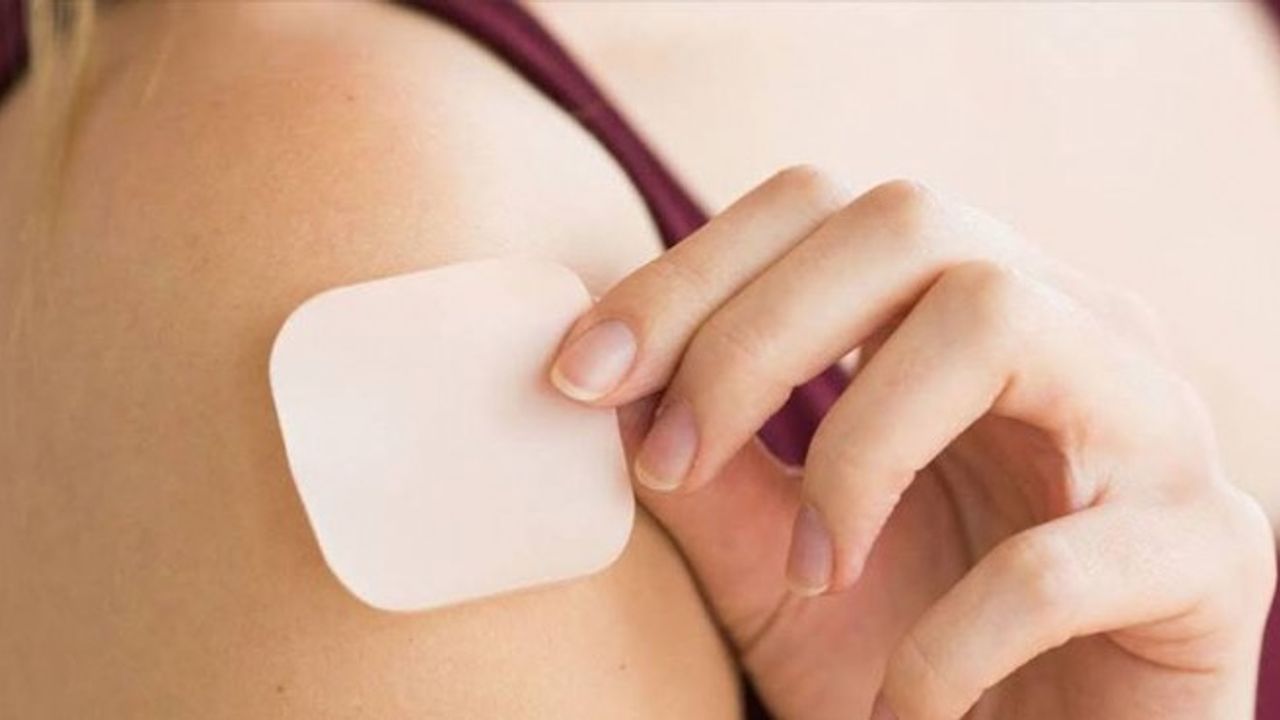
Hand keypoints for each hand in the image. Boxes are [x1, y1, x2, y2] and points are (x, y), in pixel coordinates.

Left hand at [548, 168, 1275, 719]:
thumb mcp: (776, 554)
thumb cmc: (911, 647)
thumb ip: (704, 467)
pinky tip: (905, 700)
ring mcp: (1152, 425)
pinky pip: (1065, 555)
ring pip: (999, 321)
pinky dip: (950, 634)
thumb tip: (601, 387)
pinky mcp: (1208, 550)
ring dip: (858, 448)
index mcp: (959, 311)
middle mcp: (1068, 328)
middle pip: (910, 223)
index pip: (824, 210)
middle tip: (673, 461)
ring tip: (812, 570)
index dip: (691, 272)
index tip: (580, 375)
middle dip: (754, 333)